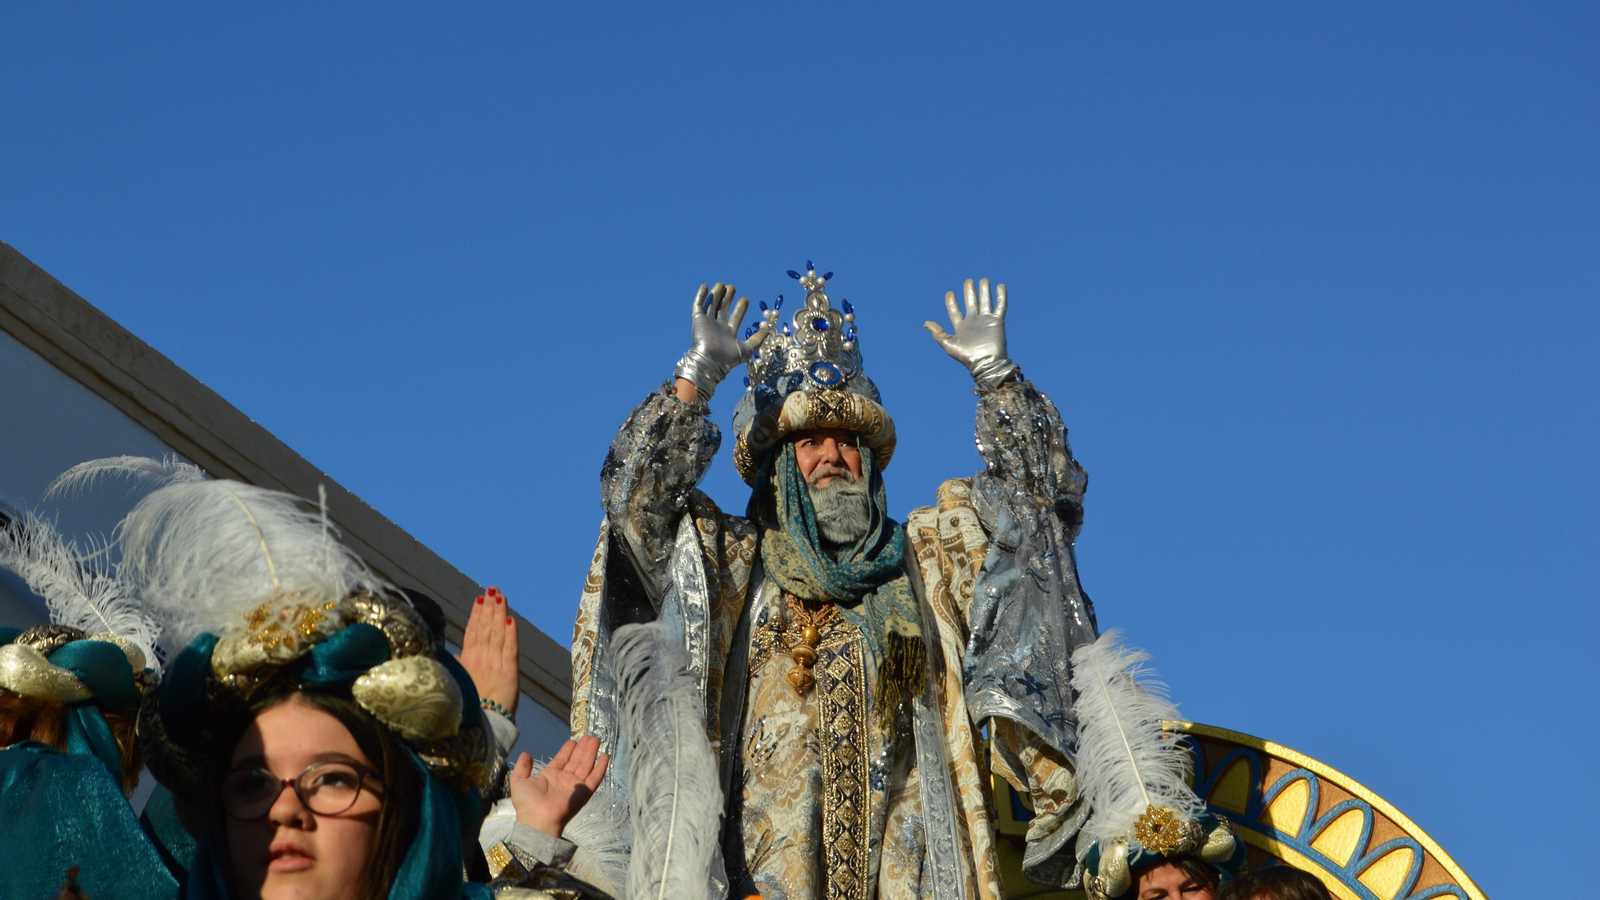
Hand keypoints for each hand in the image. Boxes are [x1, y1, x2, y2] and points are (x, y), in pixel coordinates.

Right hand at [454, 586, 519, 717]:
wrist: (482, 726)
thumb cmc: (472, 706)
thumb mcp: (460, 684)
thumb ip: (459, 667)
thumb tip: (453, 655)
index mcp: (468, 661)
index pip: (473, 631)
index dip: (477, 614)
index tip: (480, 598)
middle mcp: (481, 659)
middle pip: (486, 627)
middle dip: (490, 607)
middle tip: (493, 589)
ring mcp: (495, 664)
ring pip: (497, 633)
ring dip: (499, 613)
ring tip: (501, 596)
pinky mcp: (510, 672)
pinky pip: (511, 648)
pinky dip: (511, 633)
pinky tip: (511, 619)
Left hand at [510, 735, 609, 837]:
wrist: (538, 819)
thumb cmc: (528, 801)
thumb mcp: (519, 781)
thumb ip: (522, 767)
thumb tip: (526, 753)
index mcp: (550, 776)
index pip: (562, 759)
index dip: (568, 750)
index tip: (574, 740)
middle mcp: (564, 779)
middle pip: (576, 760)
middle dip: (582, 748)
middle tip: (589, 736)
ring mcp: (575, 785)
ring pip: (586, 765)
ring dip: (591, 752)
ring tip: (596, 739)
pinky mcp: (584, 792)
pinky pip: (595, 778)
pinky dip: (601, 767)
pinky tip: (605, 756)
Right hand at [673, 282, 768, 399]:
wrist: (710, 361)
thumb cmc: (728, 358)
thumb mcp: (747, 349)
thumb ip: (757, 340)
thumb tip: (768, 332)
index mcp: (728, 333)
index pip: (735, 317)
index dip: (740, 308)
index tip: (745, 299)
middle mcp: (718, 327)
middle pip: (723, 309)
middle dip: (728, 298)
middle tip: (732, 288)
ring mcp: (707, 323)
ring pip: (712, 305)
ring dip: (716, 294)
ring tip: (722, 284)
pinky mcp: (698, 320)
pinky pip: (698, 306)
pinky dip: (701, 296)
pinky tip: (705, 287)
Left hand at [924, 278, 1020, 389]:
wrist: (986, 362)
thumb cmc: (967, 356)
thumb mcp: (949, 344)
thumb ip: (938, 333)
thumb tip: (926, 323)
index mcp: (962, 327)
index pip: (955, 311)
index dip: (952, 302)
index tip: (950, 293)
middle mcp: (974, 322)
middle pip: (971, 303)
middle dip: (969, 292)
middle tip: (968, 281)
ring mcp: (986, 321)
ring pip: (985, 301)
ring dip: (984, 291)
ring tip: (984, 280)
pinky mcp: (997, 321)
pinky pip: (1000, 306)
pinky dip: (1001, 296)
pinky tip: (1000, 286)